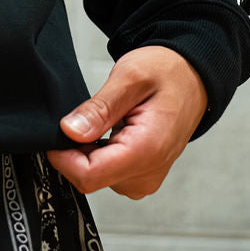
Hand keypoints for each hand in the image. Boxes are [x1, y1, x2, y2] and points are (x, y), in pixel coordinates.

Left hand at [44, 45, 208, 197]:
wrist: (192, 77)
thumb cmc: (167, 72)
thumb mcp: (129, 77)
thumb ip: (99, 108)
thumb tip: (70, 131)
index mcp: (146, 150)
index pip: (89, 175)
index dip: (63, 156)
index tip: (57, 131)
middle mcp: (149, 172)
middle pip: (90, 178)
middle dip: (75, 151)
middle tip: (84, 117)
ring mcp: (147, 176)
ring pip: (97, 177)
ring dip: (87, 152)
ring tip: (103, 120)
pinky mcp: (144, 174)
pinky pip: (110, 173)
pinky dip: (99, 153)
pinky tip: (108, 131)